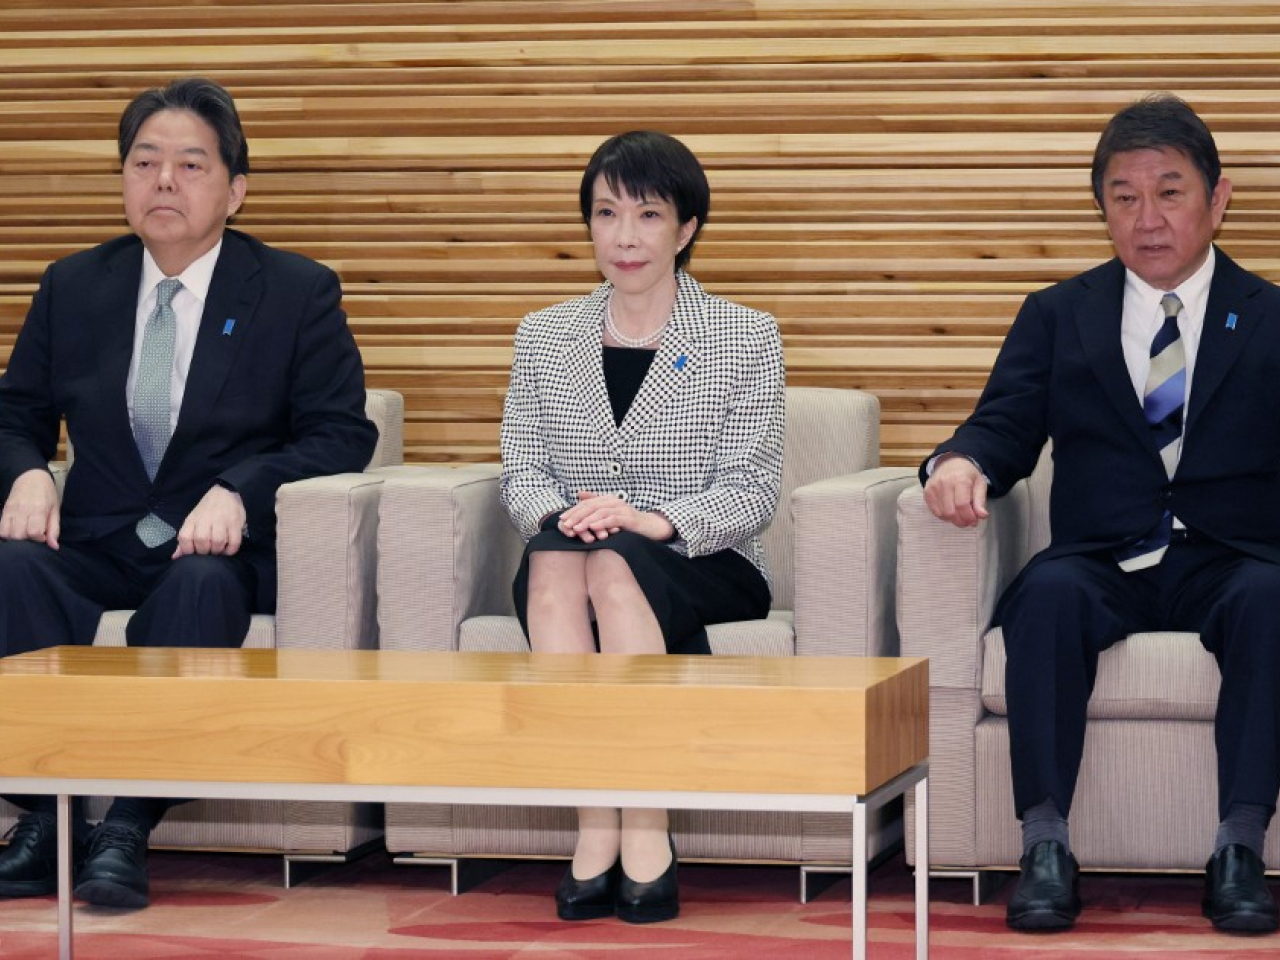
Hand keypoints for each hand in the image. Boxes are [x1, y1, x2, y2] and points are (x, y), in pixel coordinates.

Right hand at [0, 469, 59, 548]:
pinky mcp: (4, 510)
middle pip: (19, 535)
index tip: (42, 535)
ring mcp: (11, 510)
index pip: (33, 532)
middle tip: (32, 534)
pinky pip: (1, 528)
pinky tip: (14, 532)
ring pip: (8, 533)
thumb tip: (54, 546)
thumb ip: (54, 529)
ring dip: (16, 538)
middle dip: (26, 539)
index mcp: (38, 509)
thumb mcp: (55, 509)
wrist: (31, 476)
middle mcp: (23, 510)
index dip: (38, 538)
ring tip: (24, 533)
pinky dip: (6, 534)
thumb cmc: (47, 494)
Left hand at [174, 484, 246, 557]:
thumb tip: (176, 556)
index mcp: (192, 519)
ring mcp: (222, 520)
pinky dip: (230, 550)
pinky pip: (234, 541)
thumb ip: (186, 539)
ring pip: (218, 542)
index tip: (193, 553)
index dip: (188, 550)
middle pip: (202, 541)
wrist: (225, 492)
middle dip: (205, 552)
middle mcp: (206, 519)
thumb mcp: (193, 521)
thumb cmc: (207, 510)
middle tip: (208, 553)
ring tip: (218, 550)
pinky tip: (228, 549)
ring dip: (218, 551)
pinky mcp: (235, 523)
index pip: (185, 538)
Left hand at [556, 490, 674, 542]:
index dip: (574, 511)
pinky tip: (593, 527)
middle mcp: (614, 501)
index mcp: (608, 499)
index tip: (562, 519)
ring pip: (600, 513)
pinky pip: (613, 519)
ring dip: (586, 520)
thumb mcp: (611, 512)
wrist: (651, 527)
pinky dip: (602, 523)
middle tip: (565, 524)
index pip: (587, 503)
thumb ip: (596, 502)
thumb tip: (579, 494)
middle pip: (591, 506)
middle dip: (577, 515)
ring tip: (575, 528)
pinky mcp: (629, 518)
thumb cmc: (629, 521)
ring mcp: (622, 509)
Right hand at [923, 455, 989, 527]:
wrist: (950, 462)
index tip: (974, 521)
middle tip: (967, 522)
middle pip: (951, 511)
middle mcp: (944, 483)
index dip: (968, 517)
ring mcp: (933, 488)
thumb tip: (982, 516)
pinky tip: (951, 513)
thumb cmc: (967, 474)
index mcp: (960, 479)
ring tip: (960, 517)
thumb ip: (980, 501)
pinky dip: (944, 516)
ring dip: (953, 520)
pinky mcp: (927, 492)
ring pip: (942, 514)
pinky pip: (935, 511)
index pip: (962, 504)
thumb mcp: (980, 484)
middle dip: (961, 521)